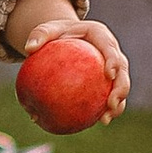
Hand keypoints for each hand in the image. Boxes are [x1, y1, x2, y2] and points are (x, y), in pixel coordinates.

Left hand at [14, 5, 130, 122]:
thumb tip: (29, 48)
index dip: (114, 62)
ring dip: (118, 106)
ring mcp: (113, 70)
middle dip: (121, 89)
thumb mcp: (49, 29)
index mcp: (101, 37)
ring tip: (105, 120)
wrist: (68, 37)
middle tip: (111, 104)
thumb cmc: (58, 34)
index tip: (109, 74)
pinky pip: (107, 98)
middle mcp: (113, 53)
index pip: (111, 49)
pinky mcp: (108, 83)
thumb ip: (40, 34)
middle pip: (122, 72)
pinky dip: (103, 110)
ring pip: (120, 89)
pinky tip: (93, 123)